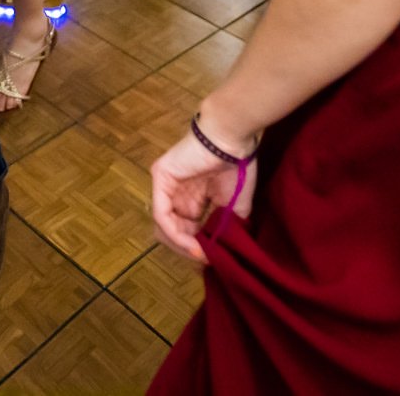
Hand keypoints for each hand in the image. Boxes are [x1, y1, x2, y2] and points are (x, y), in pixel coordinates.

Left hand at [150, 131, 258, 265]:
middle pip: (172, 231)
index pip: (185, 230)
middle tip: (206, 259)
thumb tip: (220, 256)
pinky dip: (175, 233)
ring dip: (182, 245)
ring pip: (163, 226)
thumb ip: (225, 230)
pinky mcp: (160, 177)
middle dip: (188, 249)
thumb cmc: (238, 167)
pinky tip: (193, 243)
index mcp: (191, 198)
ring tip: (201, 253)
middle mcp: (176, 193)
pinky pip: (161, 213)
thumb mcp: (234, 208)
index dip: (197, 248)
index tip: (213, 260)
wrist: (234, 140)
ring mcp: (165, 185)